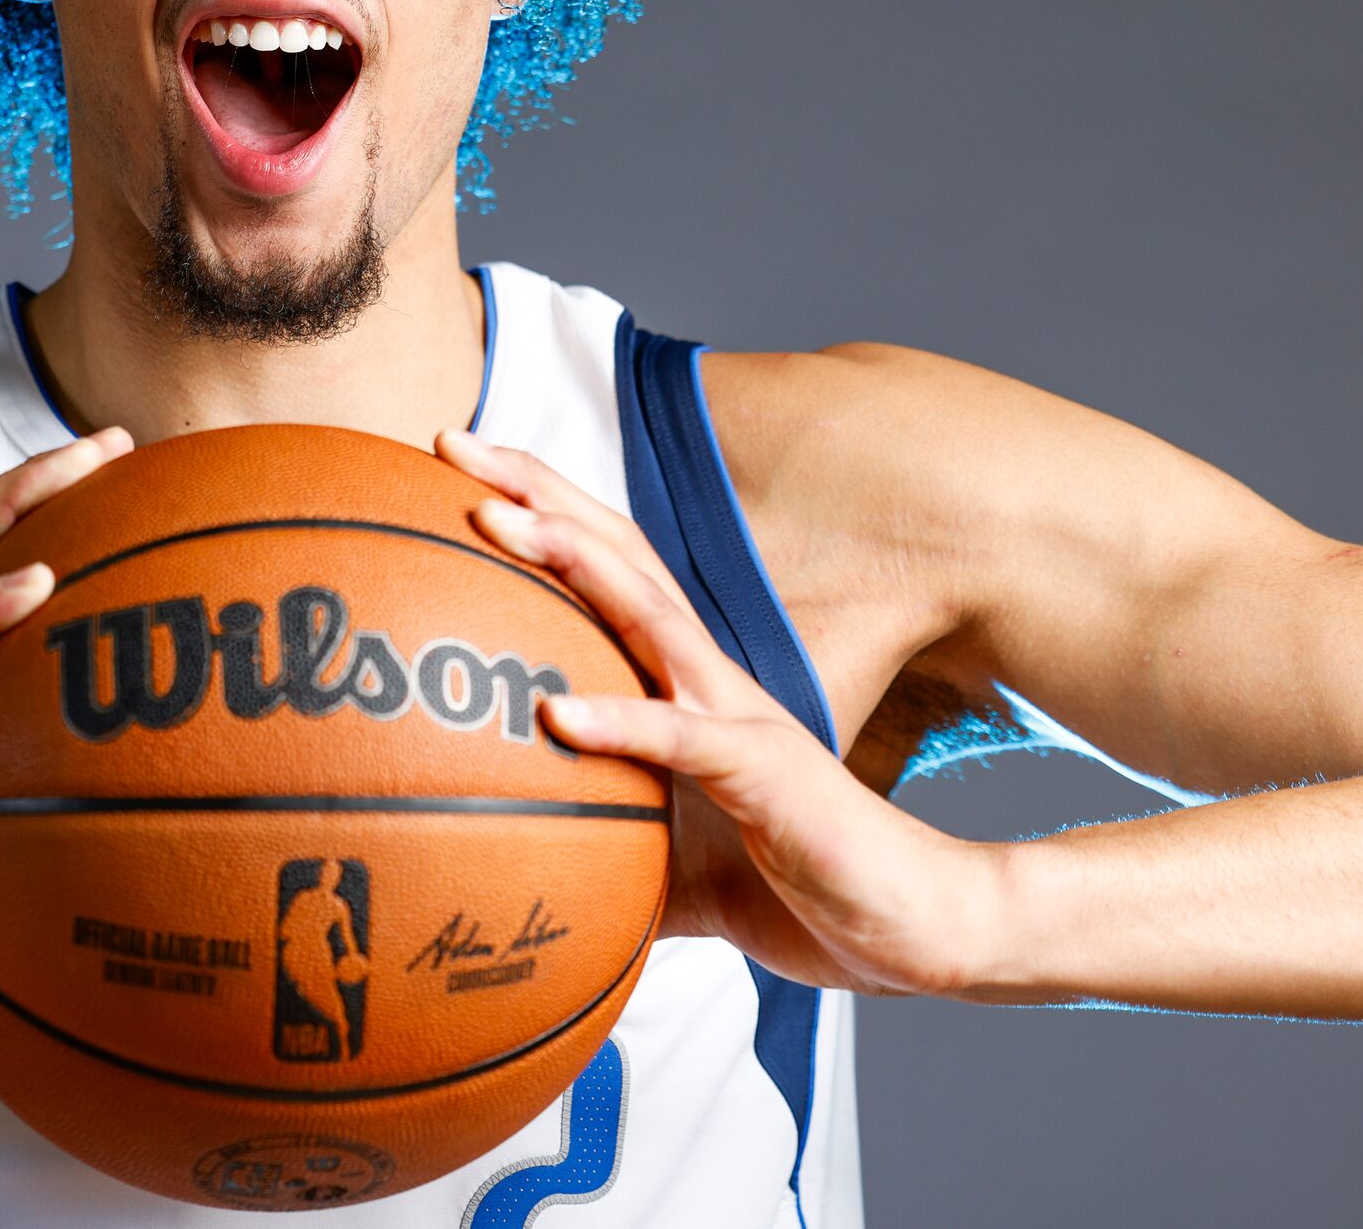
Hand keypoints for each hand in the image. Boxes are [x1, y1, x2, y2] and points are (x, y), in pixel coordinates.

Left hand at [436, 430, 1000, 1000]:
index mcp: (683, 682)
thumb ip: (600, 855)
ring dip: (572, 562)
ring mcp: (739, 719)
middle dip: (536, 490)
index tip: (455, 468)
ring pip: (648, 617)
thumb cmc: (794, 881)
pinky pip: (686, 742)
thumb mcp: (667, 864)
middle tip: (451, 440)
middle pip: (616, 556)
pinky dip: (624, 723)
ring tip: (494, 522)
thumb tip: (516, 883)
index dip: (538, 510)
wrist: (911, 922)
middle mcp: (708, 678)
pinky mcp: (766, 777)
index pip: (605, 570)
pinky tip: (558, 714)